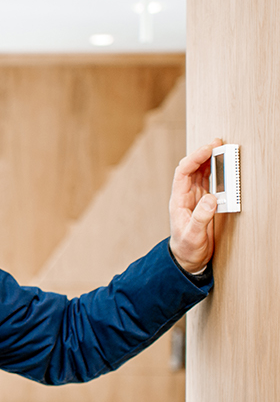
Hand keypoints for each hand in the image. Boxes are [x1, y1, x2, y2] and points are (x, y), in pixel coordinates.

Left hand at [169, 139, 220, 272]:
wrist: (187, 258)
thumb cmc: (186, 247)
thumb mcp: (193, 234)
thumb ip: (201, 217)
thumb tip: (211, 198)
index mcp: (178, 200)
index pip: (183, 172)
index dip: (194, 158)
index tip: (208, 149)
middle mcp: (185, 196)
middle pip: (192, 168)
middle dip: (202, 154)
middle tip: (217, 143)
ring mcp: (195, 198)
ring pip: (200, 173)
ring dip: (209, 161)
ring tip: (221, 149)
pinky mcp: (204, 202)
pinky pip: (209, 182)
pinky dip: (216, 172)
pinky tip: (223, 165)